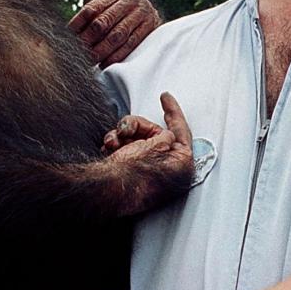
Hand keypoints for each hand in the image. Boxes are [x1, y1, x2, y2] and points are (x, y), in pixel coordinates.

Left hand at [68, 0, 160, 67]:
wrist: (155, 17)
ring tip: (89, 61)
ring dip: (101, 50)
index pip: (91, 9)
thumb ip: (93, 18)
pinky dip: (116, 56)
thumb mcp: (112, 10)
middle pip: (103, 21)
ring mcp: (143, 12)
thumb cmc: (126, 16)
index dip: (77, 25)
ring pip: (116, 35)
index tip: (67, 40)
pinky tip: (105, 64)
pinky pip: (130, 44)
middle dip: (88, 40)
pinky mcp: (151, 27)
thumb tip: (67, 34)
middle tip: (77, 54)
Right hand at [103, 92, 193, 214]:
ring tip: (113, 141)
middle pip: (154, 133)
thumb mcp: (158, 145)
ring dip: (122, 135)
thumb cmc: (136, 174)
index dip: (173, 112)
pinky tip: (109, 147)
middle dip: (136, 126)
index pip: (181, 131)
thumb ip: (165, 137)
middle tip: (126, 128)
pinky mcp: (131, 173)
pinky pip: (125, 150)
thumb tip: (166, 136)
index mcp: (181, 164)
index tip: (165, 97)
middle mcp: (165, 170)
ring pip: (136, 139)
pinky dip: (116, 145)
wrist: (109, 191)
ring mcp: (147, 172)